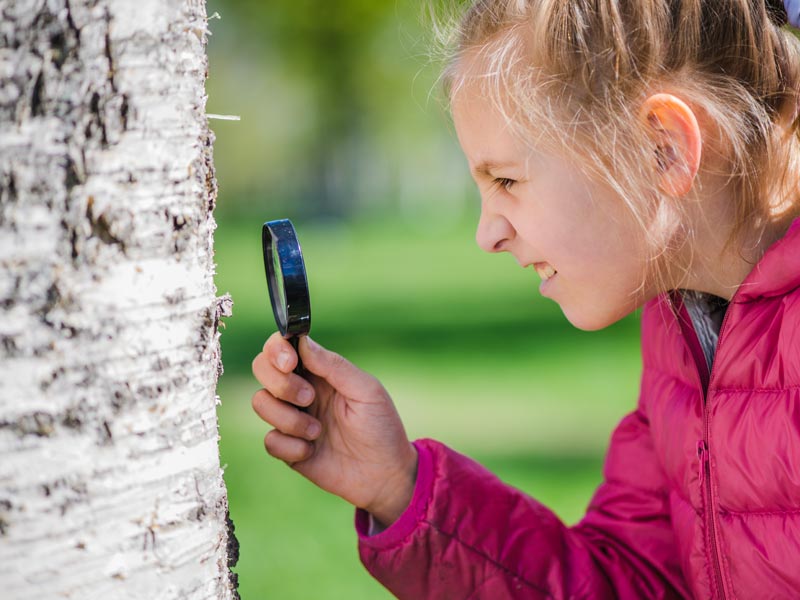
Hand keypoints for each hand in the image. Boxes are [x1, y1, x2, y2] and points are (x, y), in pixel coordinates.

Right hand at [251, 333, 417, 526]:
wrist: (385, 475)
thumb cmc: (381, 427)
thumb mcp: (366, 391)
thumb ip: (334, 366)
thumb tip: (302, 342)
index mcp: (319, 372)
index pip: (282, 347)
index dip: (277, 350)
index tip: (290, 362)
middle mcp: (300, 390)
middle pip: (261, 368)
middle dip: (280, 383)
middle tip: (309, 398)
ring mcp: (292, 418)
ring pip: (261, 402)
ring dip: (288, 418)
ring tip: (317, 431)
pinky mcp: (288, 448)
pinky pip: (270, 440)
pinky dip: (291, 446)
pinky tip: (312, 451)